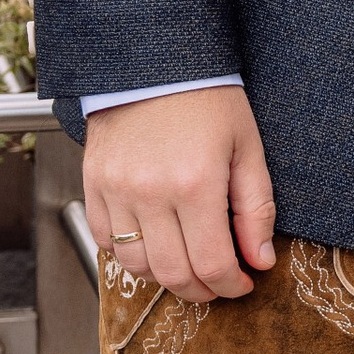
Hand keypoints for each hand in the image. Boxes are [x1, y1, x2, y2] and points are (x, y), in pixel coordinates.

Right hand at [84, 85, 277, 300]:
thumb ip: (256, 209)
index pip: (212, 263)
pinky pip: (105, 240)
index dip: (231, 285)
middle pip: (174, 273)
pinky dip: (129, 254)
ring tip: (188, 266)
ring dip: (165, 277)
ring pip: (137, 265)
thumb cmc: (206, 99)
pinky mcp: (94, 184)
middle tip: (218, 284)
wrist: (153, 63)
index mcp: (196, 183)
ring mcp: (116, 190)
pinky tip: (153, 244)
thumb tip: (259, 260)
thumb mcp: (246, 148)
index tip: (242, 284)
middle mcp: (151, 192)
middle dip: (202, 290)